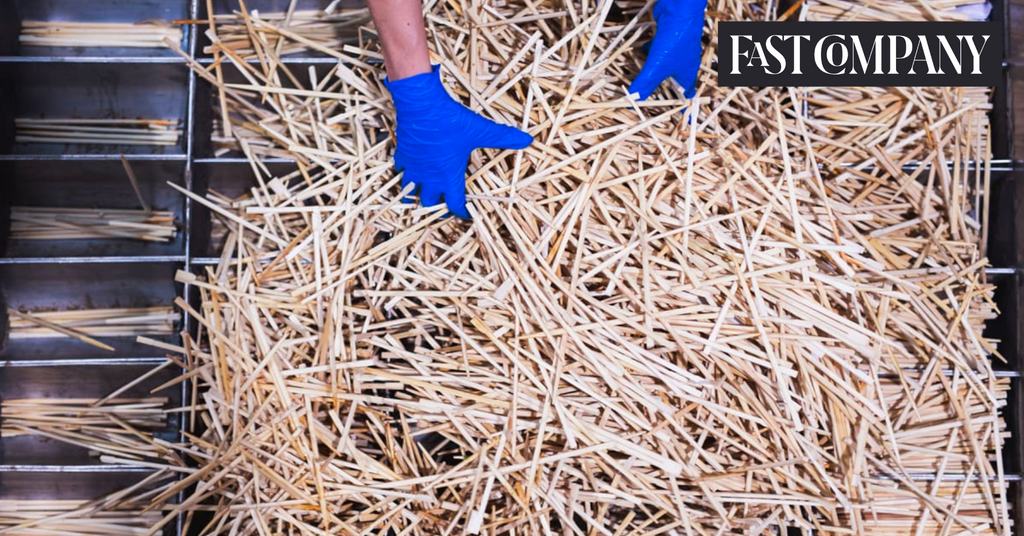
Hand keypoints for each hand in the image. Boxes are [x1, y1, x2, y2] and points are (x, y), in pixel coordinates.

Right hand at [384, 66, 532, 218]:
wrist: (421, 104)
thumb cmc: (451, 120)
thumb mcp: (481, 130)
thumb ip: (503, 137)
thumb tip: (527, 139)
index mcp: (449, 176)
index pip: (454, 204)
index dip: (461, 212)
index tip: (465, 214)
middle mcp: (429, 177)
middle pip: (430, 203)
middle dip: (437, 208)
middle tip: (444, 207)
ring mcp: (413, 167)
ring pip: (409, 192)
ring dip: (416, 196)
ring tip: (422, 196)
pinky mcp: (402, 155)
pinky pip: (400, 171)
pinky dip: (405, 175)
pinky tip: (410, 171)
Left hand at [629, 0, 708, 99]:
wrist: (680, 8)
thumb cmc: (675, 39)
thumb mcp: (657, 66)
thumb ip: (644, 84)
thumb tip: (631, 103)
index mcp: (687, 74)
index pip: (686, 96)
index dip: (682, 108)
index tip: (680, 119)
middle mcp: (684, 63)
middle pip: (673, 83)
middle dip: (662, 91)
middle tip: (651, 100)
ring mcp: (677, 50)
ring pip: (664, 67)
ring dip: (653, 73)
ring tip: (642, 80)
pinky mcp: (668, 38)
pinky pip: (658, 51)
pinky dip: (648, 54)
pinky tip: (638, 53)